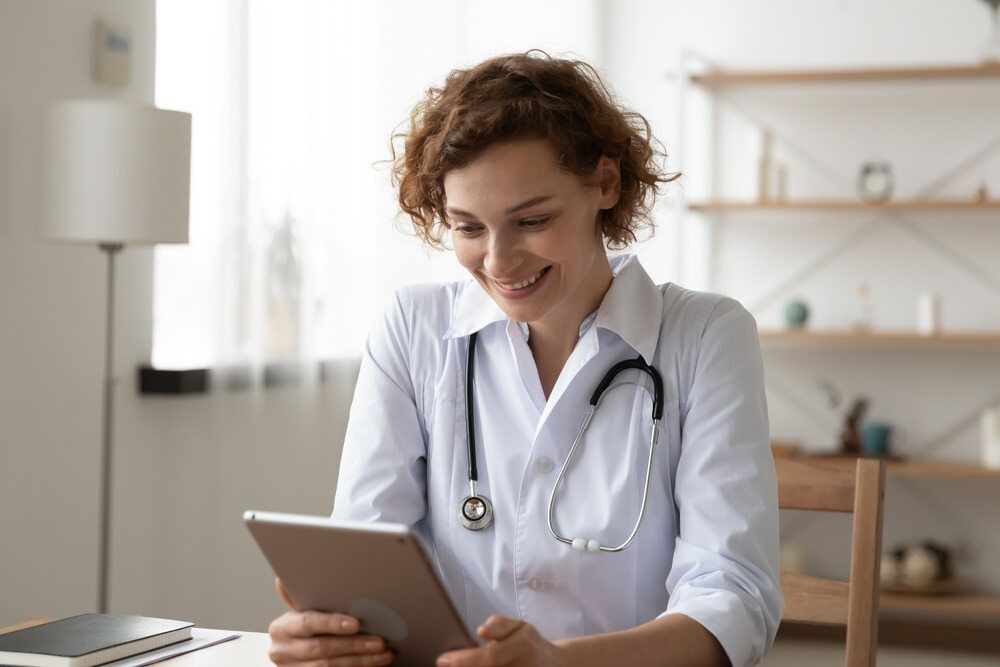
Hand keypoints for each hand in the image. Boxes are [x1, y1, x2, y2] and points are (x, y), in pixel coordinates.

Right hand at [268, 577, 393, 665]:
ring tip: (383, 654)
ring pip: (330, 666)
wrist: (294, 659)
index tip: (356, 624)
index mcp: (281, 629)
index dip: (332, 623)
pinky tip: (372, 664)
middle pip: (322, 648)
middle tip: (379, 641)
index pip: (308, 623)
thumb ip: (299, 599)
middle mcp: (282, 652)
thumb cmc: (302, 632)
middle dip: (354, 644)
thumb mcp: (299, 615)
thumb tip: (284, 578)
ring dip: (361, 660)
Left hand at [436, 615, 567, 666]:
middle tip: (444, 665)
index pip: (489, 657)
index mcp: (523, 645)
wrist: (556, 665)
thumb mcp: (520, 626)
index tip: (442, 660)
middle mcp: (524, 666)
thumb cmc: (530, 644)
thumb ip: (500, 624)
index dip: (464, 660)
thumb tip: (482, 630)